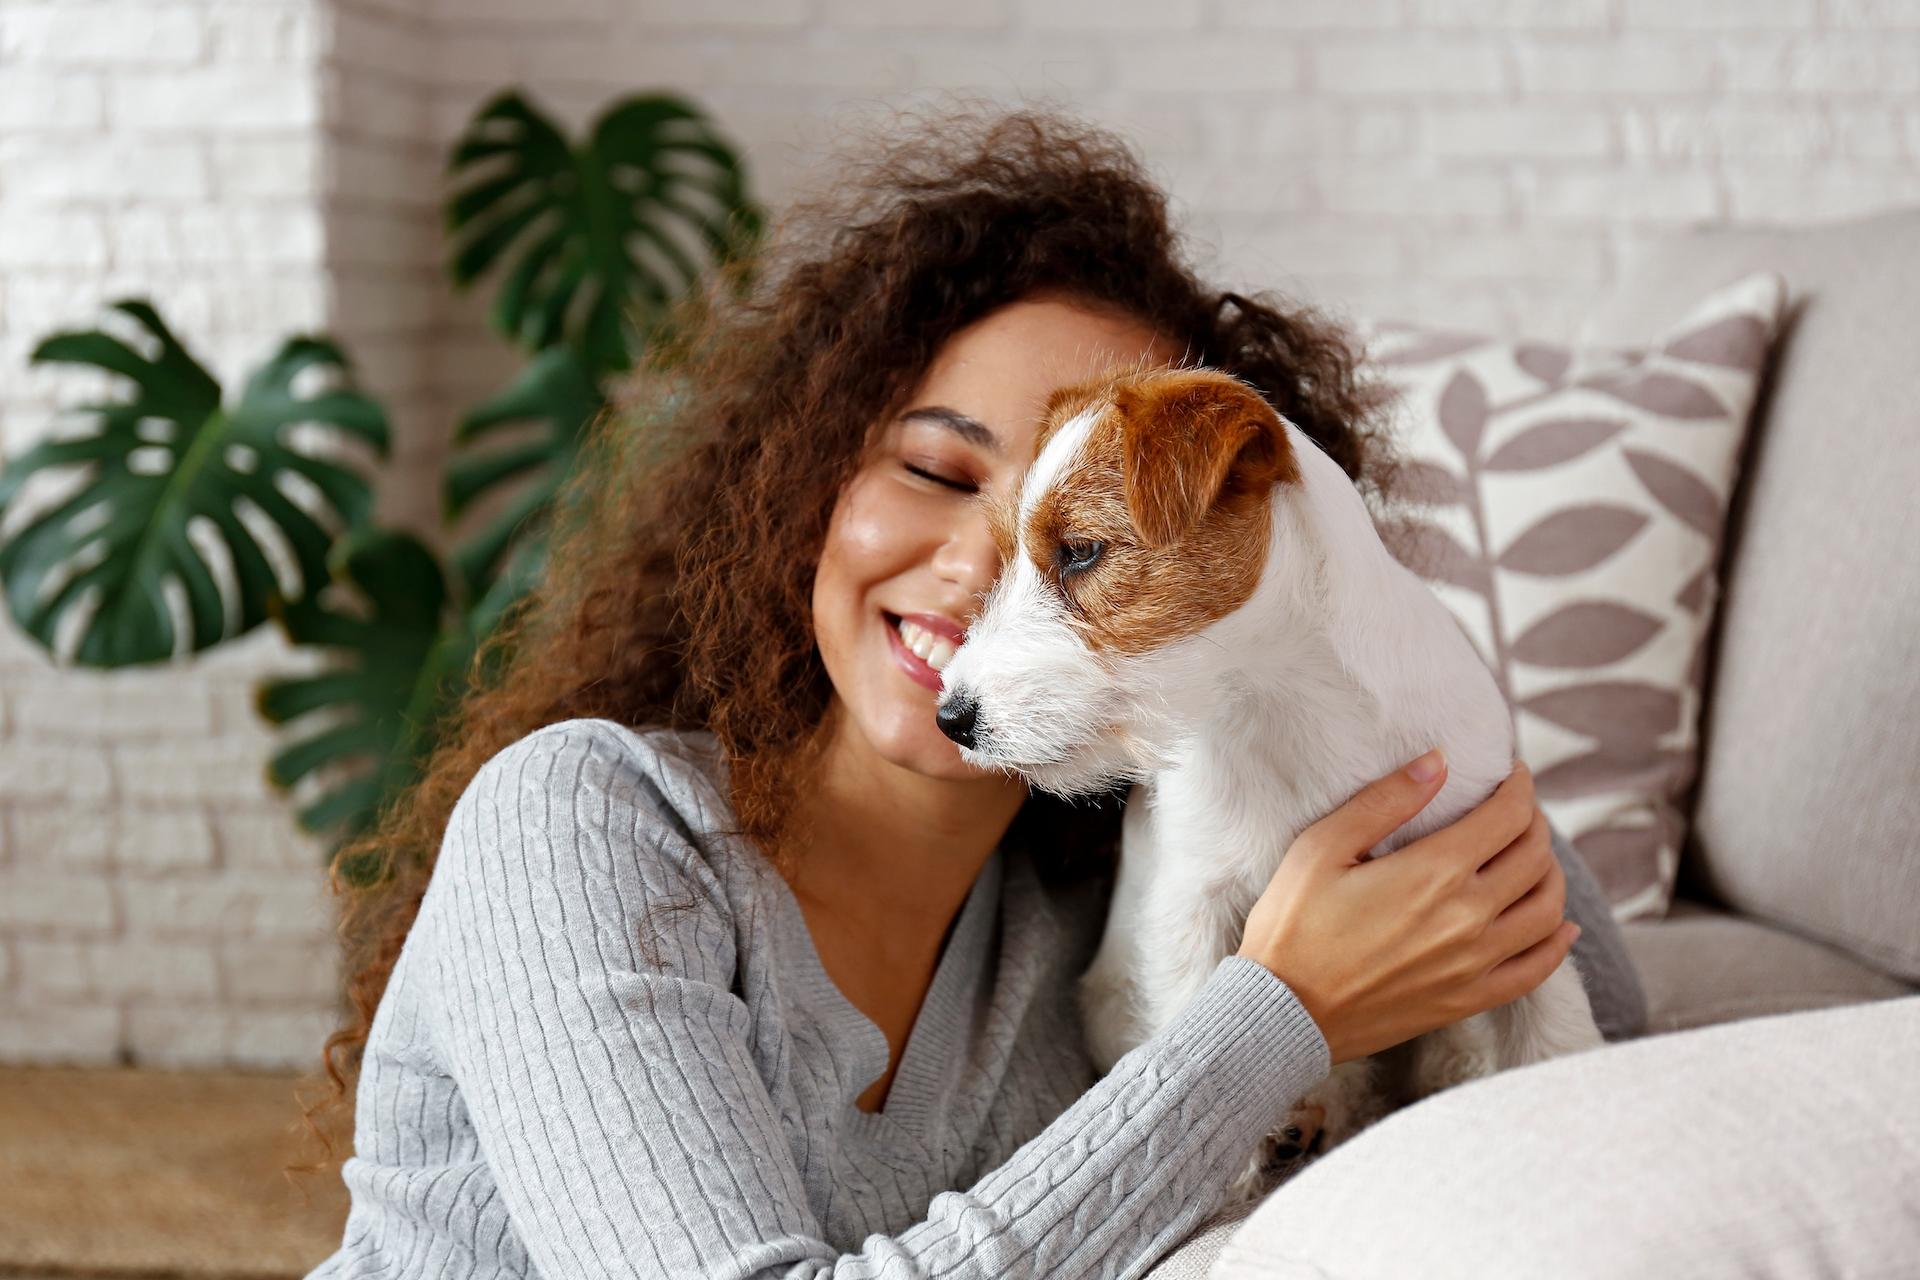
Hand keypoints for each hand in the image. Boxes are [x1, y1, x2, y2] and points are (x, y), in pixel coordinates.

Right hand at [1235, 752, 1576, 1065]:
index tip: (1512, 775)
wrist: (1284, 1013)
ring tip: (1534, 858)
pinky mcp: (1468, 999)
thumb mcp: (1322, 847)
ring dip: (1551, 874)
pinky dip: (1558, 943)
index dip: (1518, 788)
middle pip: (1535, 857)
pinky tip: (1560, 926)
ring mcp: (1474, 964)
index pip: (1507, 817)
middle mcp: (1467, 917)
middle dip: (1534, 822)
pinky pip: (1537, 970)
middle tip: (1517, 810)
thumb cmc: (1293, 925)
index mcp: (1434, 872)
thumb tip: (1438, 762)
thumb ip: (1385, 800)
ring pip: (1548, 911)